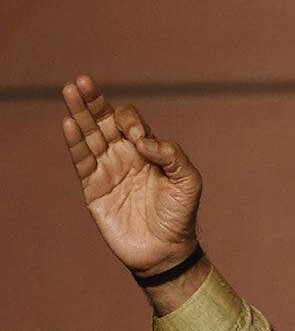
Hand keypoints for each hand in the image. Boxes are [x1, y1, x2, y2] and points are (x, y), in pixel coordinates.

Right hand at [61, 75, 202, 276]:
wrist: (166, 249)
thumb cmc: (181, 214)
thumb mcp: (189, 181)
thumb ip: (173, 156)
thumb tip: (144, 142)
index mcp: (148, 150)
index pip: (131, 122)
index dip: (132, 122)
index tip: (140, 139)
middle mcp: (125, 155)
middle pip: (104, 121)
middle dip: (94, 101)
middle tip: (82, 81)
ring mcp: (108, 170)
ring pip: (90, 136)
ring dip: (80, 114)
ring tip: (69, 91)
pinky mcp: (94, 188)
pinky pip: (82, 161)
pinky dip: (75, 143)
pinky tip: (69, 123)